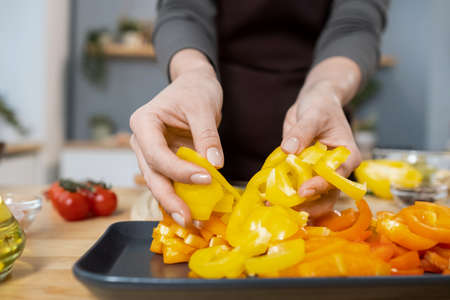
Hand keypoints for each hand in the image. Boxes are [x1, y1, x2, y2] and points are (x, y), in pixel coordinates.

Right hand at [129, 50, 222, 226]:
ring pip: (158, 183)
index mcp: (144, 123)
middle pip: (152, 175)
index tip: (206, 178)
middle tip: (188, 218)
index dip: (179, 170)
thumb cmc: (195, 90)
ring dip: (174, 202)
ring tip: (192, 221)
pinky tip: (192, 211)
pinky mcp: (164, 161)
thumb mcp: (203, 107)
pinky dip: (181, 195)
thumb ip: (207, 135)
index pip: (157, 154)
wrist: (193, 85)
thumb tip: (214, 164)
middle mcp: (142, 141)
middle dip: (170, 199)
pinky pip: (170, 181)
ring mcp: (151, 153)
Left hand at [281, 58, 362, 217]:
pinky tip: (268, 198)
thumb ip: (302, 132)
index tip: (303, 191)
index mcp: (346, 156)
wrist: (315, 102)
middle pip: (326, 195)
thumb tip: (289, 149)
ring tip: (272, 205)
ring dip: (293, 204)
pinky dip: (283, 193)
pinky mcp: (304, 173)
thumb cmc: (321, 106)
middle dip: (307, 205)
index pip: (337, 176)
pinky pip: (294, 187)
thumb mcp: (313, 114)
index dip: (321, 186)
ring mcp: (319, 174)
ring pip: (311, 198)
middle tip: (285, 208)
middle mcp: (336, 170)